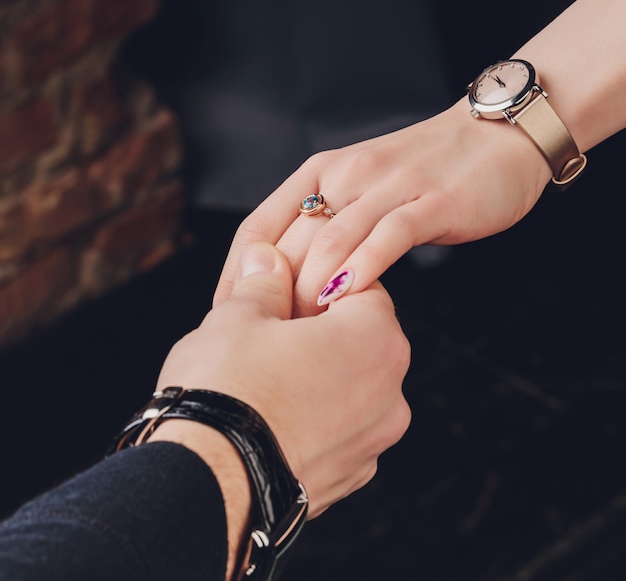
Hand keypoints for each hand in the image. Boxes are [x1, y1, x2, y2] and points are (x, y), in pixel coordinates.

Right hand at [155, 242, 410, 518]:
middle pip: (361, 341)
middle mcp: (390, 392)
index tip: (292, 293)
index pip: (363, 289)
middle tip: (274, 335)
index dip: (322, 284)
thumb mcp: (237, 316)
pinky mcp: (350, 478)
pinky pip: (340, 432)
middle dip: (322, 333)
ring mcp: (373, 441)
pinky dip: (316, 421)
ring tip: (269, 382)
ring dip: (321, 379)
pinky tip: (275, 419)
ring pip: (352, 389)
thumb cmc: (226, 390)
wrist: (204, 482)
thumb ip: (263, 282)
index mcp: (375, 338)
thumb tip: (267, 260)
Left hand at [213, 100, 550, 315]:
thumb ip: (323, 227)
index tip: (225, 320)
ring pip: (331, 241)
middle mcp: (346, 176)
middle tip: (261, 343)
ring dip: (310, 291)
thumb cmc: (423, 174)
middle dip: (269, 297)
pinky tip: (347, 298)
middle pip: (288, 242)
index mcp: (318, 175)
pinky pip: (388, 237)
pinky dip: (364, 268)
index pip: (257, 229)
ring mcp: (389, 187)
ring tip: (299, 336)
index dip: (234, 277)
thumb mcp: (358, 191)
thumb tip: (284, 283)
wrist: (494, 138)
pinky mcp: (431, 202)